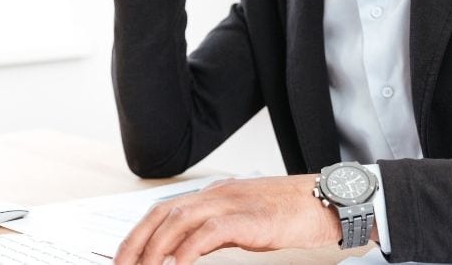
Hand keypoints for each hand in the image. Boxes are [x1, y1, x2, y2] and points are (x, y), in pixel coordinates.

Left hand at [114, 175, 338, 264]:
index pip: (163, 210)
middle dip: (137, 242)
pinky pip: (210, 230)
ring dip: (156, 248)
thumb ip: (214, 230)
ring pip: (179, 220)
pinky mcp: (249, 218)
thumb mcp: (243, 220)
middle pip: (163, 213)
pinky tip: (179, 264)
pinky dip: (189, 248)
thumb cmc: (290, 213)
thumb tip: (185, 252)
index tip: (124, 258)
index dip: (138, 233)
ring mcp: (232, 203)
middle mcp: (216, 193)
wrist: (328, 202)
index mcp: (213, 194)